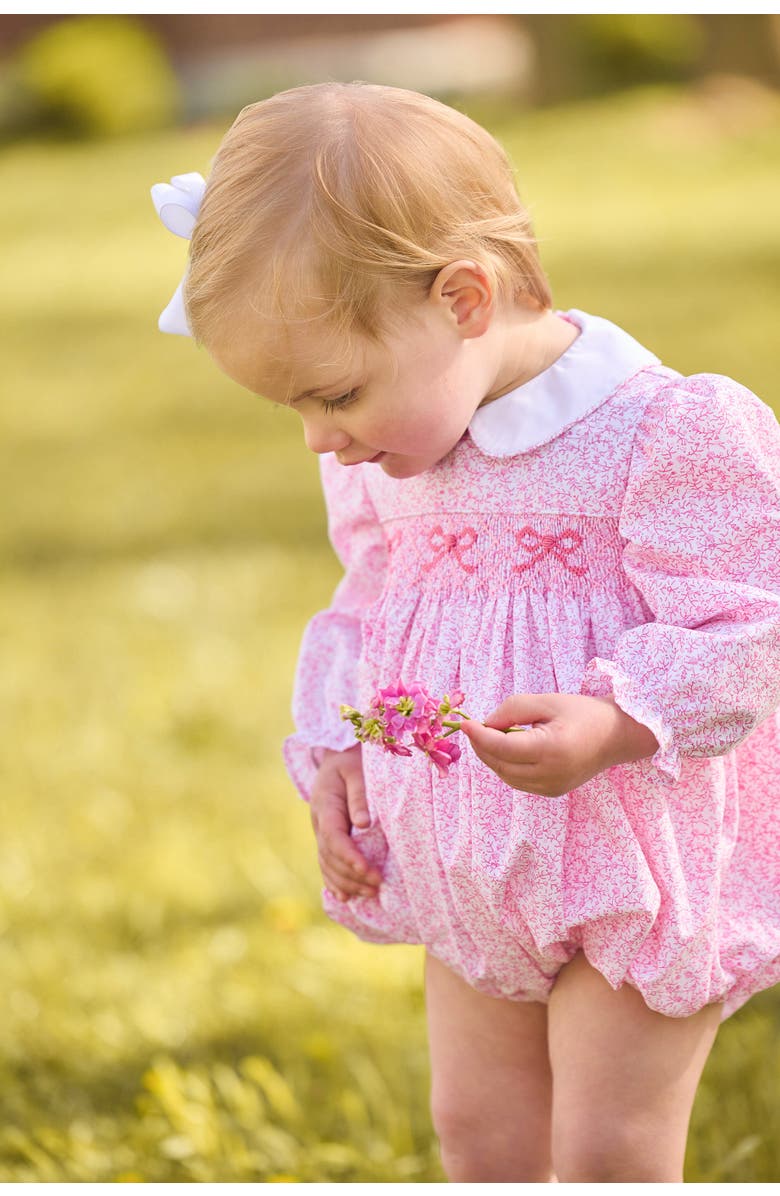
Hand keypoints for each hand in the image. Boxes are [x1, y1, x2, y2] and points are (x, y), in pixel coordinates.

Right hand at [309, 744, 382, 901]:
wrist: (338, 758)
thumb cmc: (352, 762)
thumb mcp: (355, 771)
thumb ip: (358, 796)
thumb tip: (363, 824)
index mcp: (325, 805)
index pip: (333, 837)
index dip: (348, 856)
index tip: (366, 869)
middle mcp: (319, 822)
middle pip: (330, 856)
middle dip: (352, 874)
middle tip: (377, 884)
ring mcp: (319, 832)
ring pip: (327, 864)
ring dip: (346, 882)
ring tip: (371, 893)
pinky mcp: (326, 838)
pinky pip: (326, 864)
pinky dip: (334, 882)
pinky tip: (345, 897)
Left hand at [460, 693, 658, 797]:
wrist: (617, 735)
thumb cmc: (583, 712)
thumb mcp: (547, 701)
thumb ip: (513, 709)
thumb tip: (485, 724)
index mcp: (551, 750)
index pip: (502, 747)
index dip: (478, 736)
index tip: (464, 723)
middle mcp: (550, 775)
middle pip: (500, 764)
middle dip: (482, 746)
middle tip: (476, 726)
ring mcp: (551, 788)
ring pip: (506, 776)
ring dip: (492, 757)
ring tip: (492, 735)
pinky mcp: (552, 792)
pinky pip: (518, 781)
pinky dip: (506, 766)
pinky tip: (508, 749)